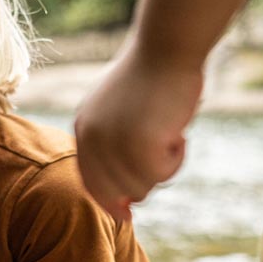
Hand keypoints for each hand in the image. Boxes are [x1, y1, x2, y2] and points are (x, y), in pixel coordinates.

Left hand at [75, 44, 203, 218]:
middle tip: (164, 148)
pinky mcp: (139, 145)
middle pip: (119, 191)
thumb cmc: (153, 75)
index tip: (126, 215)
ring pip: (142, 186)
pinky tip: (178, 132)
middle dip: (145, 178)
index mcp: (84, 128)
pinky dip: (177, 158)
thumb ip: (116, 147)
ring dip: (164, 165)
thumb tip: (126, 200)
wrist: (167, 45)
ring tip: (171, 132)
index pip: (91, 182)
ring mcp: (114, 143)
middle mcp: (92, 138)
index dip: (109, 202)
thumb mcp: (121, 111)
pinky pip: (163, 175)